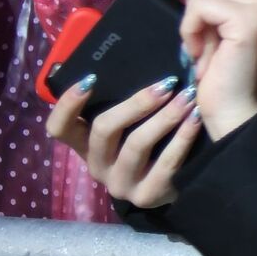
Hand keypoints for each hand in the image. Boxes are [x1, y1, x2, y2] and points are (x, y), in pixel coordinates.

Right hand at [45, 73, 202, 208]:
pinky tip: (196, 117)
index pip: (60, 128)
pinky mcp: (147, 196)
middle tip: (166, 83)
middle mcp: (98, 167)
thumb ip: (122, 102)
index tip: (91, 78)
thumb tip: (132, 59)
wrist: (182, 184)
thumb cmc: (153, 142)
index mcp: (86, 146)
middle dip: (136, 103)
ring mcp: (121, 185)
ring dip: (165, 116)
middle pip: (103, 130)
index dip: (68, 104)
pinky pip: (166, 163)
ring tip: (187, 96)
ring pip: (136, 145)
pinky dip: (184, 136)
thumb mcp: (130, 125)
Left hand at [178, 0, 256, 140]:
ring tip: (209, 54)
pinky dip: (192, 31)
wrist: (239, 116)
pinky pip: (201, 6)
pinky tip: (207, 55)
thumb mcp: (210, 27)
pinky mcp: (253, 16)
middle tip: (209, 48)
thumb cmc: (226, 77)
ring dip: (193, 24)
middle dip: (197, 10)